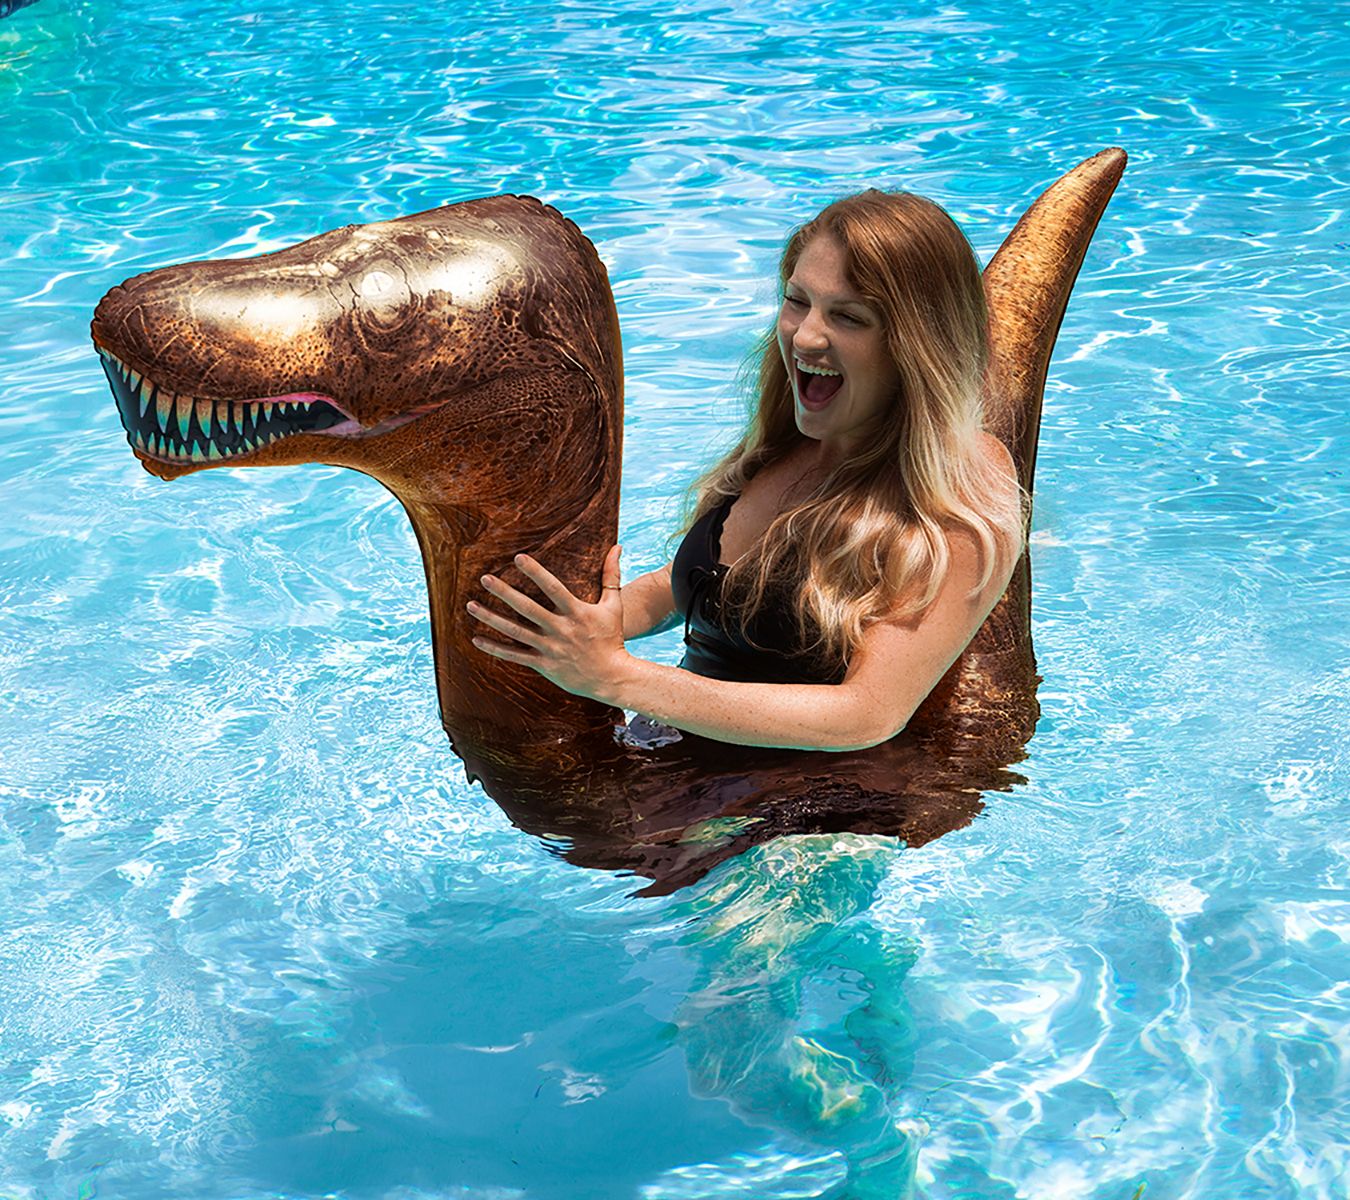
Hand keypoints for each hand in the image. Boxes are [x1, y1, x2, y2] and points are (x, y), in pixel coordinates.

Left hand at [468, 544, 630, 702]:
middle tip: (484, 578)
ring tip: (471, 605)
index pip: (553, 588)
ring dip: (491, 618)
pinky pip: (515, 656)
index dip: (535, 572)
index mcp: (577, 612)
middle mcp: (561, 629)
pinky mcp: (543, 665)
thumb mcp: (614, 606)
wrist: (612, 677)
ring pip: (515, 632)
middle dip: (504, 593)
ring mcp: (550, 648)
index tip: (518, 558)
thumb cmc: (612, 638)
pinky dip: (495, 648)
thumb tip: (617, 546)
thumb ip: (611, 575)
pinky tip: (477, 639)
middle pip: (527, 608)